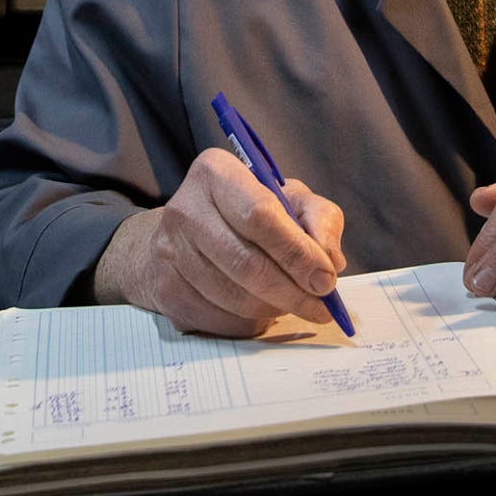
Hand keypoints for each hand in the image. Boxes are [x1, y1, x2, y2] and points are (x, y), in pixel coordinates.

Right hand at [94, 148, 347, 336]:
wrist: (186, 235)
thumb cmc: (249, 213)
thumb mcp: (288, 199)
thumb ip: (319, 218)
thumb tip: (330, 260)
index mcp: (216, 172)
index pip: (259, 215)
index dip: (297, 252)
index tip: (326, 280)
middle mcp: (184, 207)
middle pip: (246, 263)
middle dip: (292, 291)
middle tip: (320, 307)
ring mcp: (168, 250)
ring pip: (233, 297)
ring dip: (273, 309)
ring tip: (292, 305)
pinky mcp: (164, 288)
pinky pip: (217, 319)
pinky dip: (248, 324)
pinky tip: (260, 312)